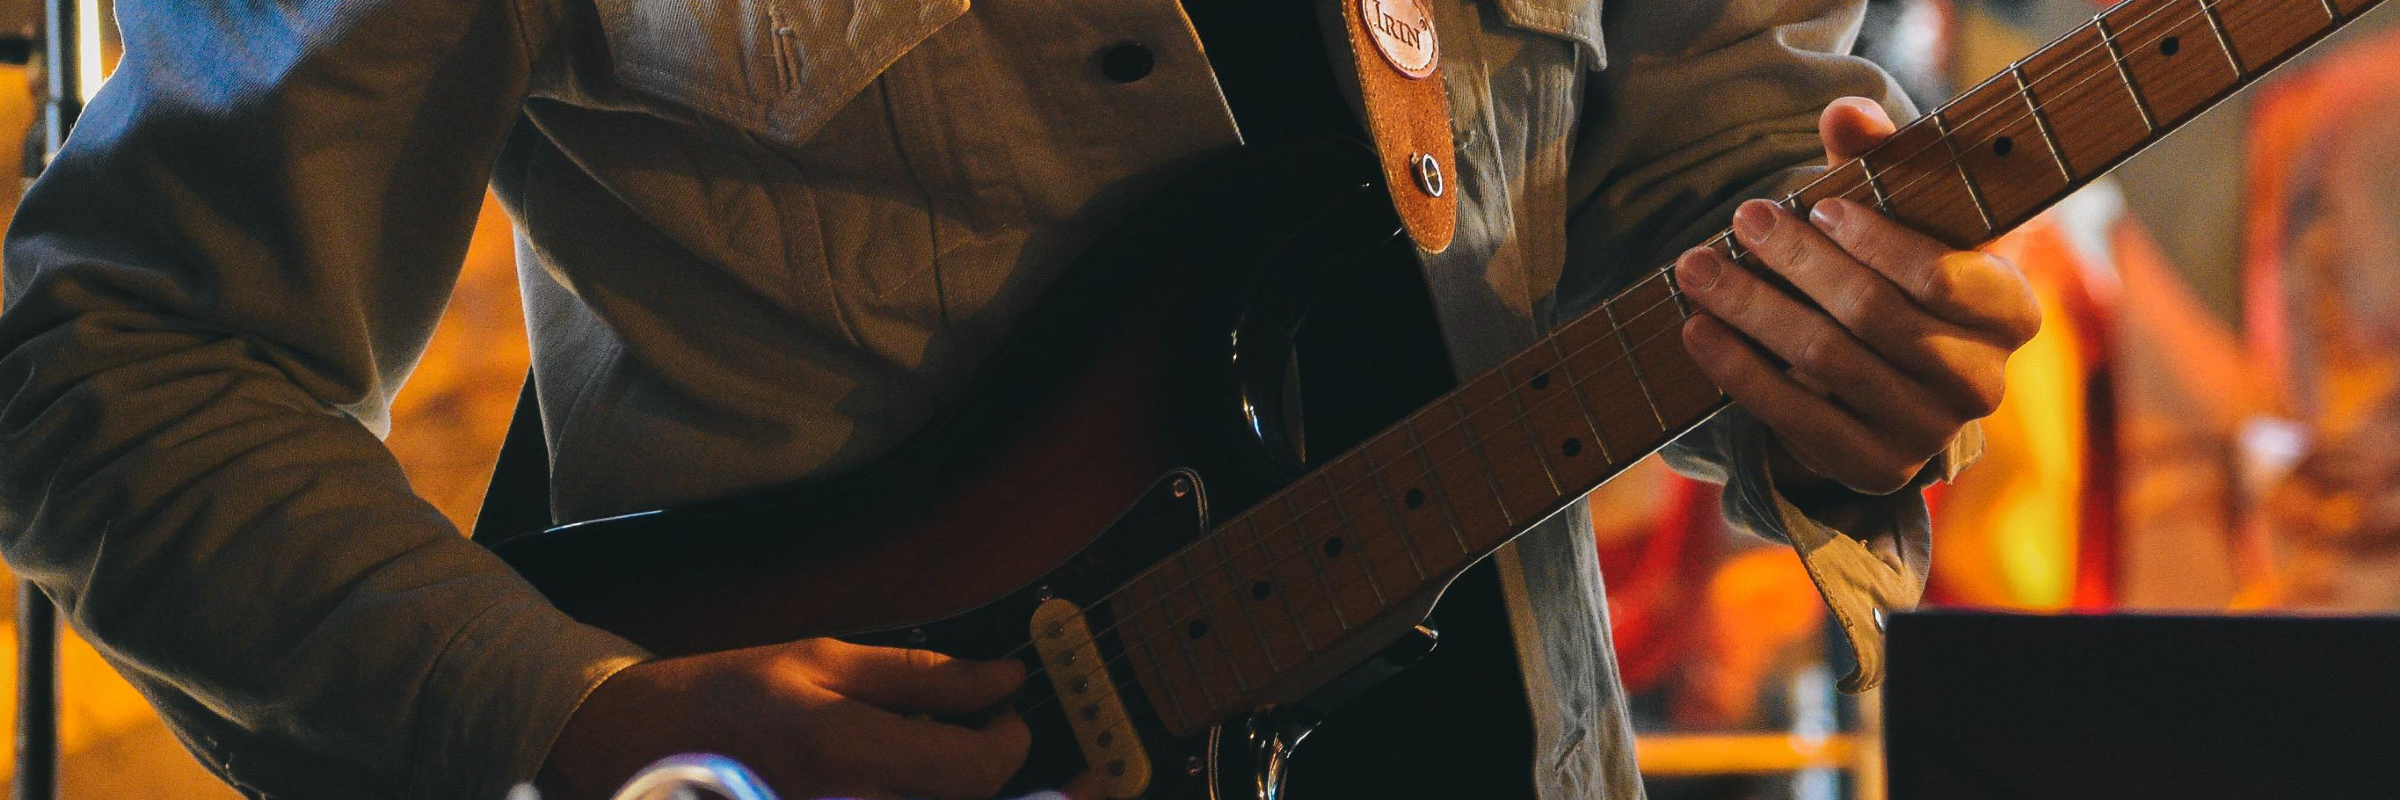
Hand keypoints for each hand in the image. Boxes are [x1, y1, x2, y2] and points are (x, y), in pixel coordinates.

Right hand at [539, 638, 1091, 799]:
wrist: (640, 744)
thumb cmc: (733, 693)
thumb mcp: (826, 659)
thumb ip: (923, 675)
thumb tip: (1004, 679)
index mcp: (847, 750)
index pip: (974, 770)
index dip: (1009, 741)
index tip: (1003, 711)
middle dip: (994, 773)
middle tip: (987, 737)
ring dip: (959, 783)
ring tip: (946, 751)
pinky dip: (921, 793)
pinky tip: (917, 773)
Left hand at [1677, 97, 2040, 494]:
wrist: (1884, 371)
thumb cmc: (1897, 271)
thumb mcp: (1903, 213)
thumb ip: (1882, 159)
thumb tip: (1846, 112)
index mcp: (2010, 311)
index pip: (1943, 277)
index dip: (1877, 239)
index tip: (1818, 202)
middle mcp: (1982, 382)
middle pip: (1873, 314)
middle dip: (1798, 261)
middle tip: (1743, 219)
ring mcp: (1927, 433)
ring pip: (1827, 362)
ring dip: (1753, 309)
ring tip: (1698, 269)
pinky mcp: (1872, 469)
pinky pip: (1795, 419)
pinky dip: (1739, 370)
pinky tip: (1697, 331)